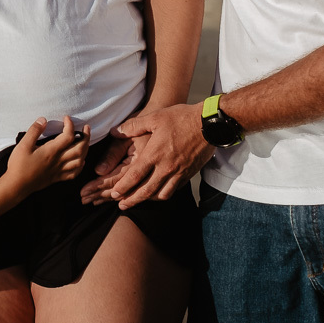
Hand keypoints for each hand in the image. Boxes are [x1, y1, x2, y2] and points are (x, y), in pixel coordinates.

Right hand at [5, 116, 89, 196]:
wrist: (17, 185)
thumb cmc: (19, 165)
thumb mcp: (23, 145)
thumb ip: (34, 131)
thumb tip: (43, 119)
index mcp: (51, 151)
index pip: (68, 136)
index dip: (70, 125)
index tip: (66, 118)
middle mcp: (58, 160)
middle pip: (80, 148)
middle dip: (86, 136)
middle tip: (87, 128)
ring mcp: (59, 170)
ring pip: (79, 160)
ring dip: (85, 150)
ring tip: (85, 142)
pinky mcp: (57, 178)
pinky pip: (74, 173)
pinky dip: (80, 166)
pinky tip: (81, 161)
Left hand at [80, 103, 210, 207]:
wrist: (210, 124)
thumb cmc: (181, 118)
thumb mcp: (155, 117)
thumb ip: (133, 126)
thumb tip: (115, 131)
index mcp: (155, 154)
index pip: (135, 176)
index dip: (123, 187)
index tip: (114, 193)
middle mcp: (166, 167)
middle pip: (146, 190)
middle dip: (132, 200)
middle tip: (121, 205)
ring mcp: (179, 172)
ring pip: (161, 194)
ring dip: (148, 200)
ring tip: (139, 201)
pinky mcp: (188, 174)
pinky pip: (174, 190)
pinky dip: (163, 194)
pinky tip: (158, 193)